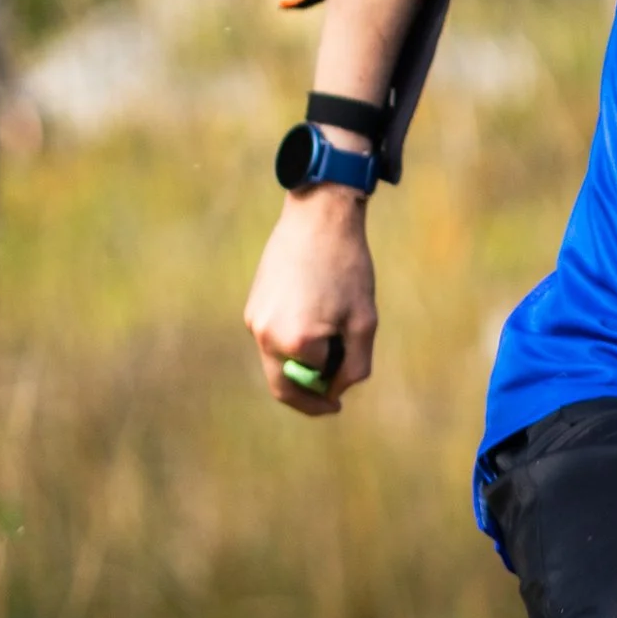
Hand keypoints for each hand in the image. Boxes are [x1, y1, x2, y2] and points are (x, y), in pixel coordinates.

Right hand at [244, 188, 377, 415]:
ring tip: (329, 330)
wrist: (318, 217)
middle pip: (282, 384)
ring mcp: (253, 320)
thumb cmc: (348, 268)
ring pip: (277, 360)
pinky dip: (292, 338)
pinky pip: (272, 337)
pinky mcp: (251, 306)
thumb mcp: (364, 321)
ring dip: (302, 360)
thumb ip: (354, 366)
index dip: (332, 390)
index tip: (339, 400)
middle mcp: (265, 335)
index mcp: (296, 342)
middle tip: (328, 395)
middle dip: (307, 392)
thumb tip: (334, 390)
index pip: (316, 383)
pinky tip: (314, 310)